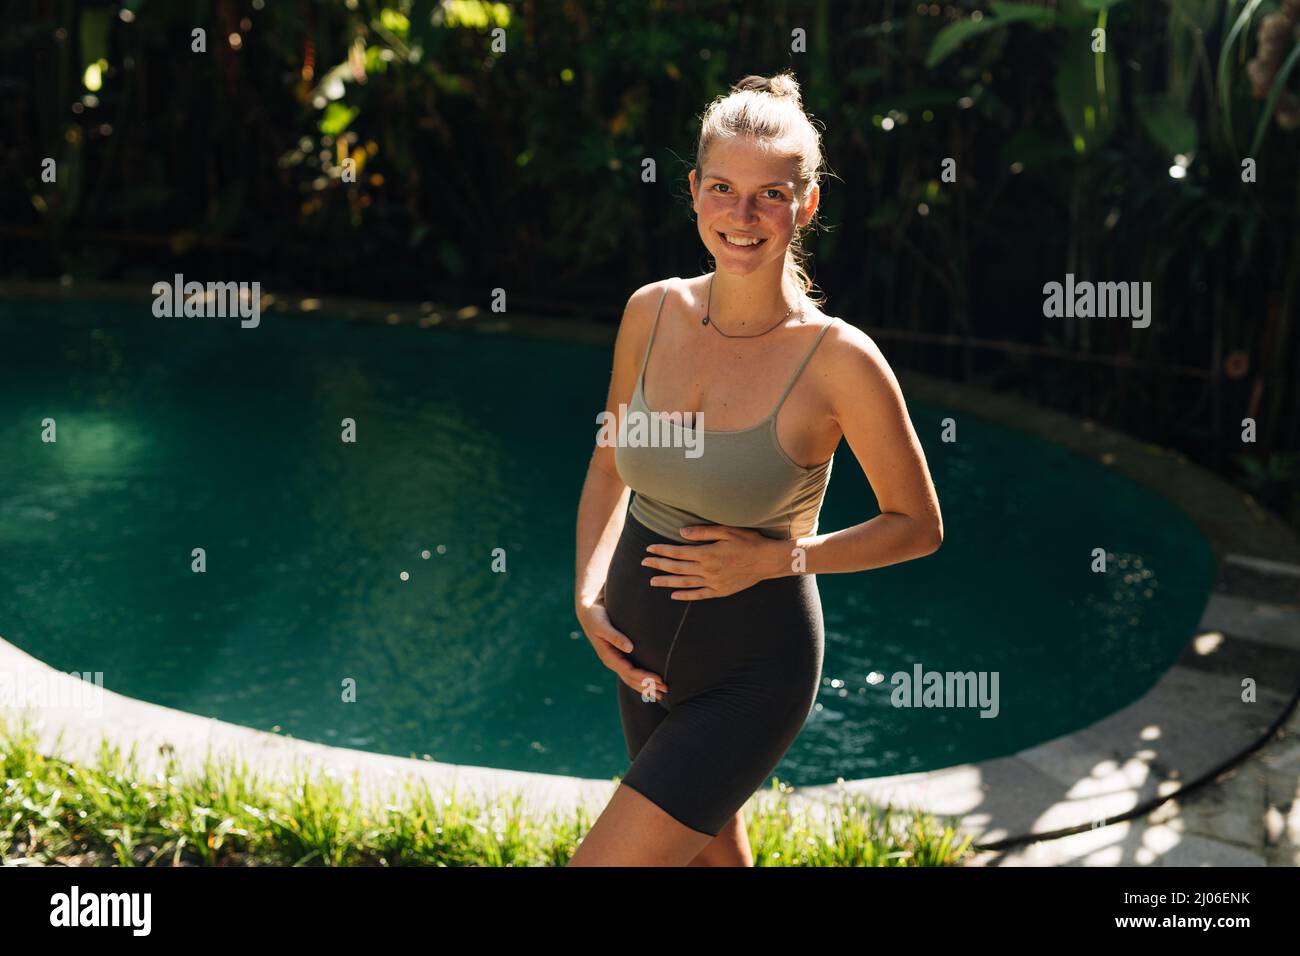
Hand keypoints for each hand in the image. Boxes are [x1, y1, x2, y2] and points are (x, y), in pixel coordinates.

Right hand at [575, 588, 668, 700]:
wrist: (588, 612)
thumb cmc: (596, 617)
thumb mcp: (602, 625)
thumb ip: (615, 636)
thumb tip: (629, 648)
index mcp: (608, 656)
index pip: (629, 671)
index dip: (644, 677)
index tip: (659, 679)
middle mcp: (612, 661)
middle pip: (631, 679)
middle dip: (648, 686)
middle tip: (666, 691)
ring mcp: (615, 661)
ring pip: (631, 679)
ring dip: (646, 687)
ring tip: (662, 694)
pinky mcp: (619, 657)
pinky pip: (631, 673)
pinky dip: (641, 680)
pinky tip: (650, 685)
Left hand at [642, 524, 780, 599]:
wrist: (768, 561)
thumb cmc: (749, 541)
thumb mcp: (726, 530)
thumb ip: (702, 533)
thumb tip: (681, 533)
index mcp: (707, 554)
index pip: (677, 553)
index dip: (662, 551)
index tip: (649, 549)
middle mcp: (707, 570)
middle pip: (677, 568)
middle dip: (658, 565)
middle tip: (643, 563)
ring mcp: (713, 582)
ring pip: (684, 583)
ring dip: (666, 582)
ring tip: (652, 581)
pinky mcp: (720, 590)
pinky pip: (699, 595)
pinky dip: (685, 595)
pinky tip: (674, 595)